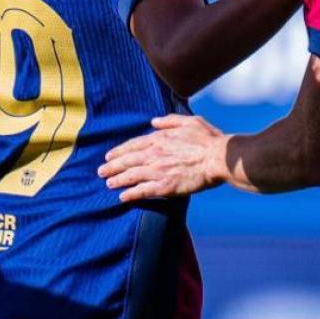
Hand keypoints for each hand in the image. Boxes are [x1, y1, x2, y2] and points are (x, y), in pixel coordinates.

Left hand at [98, 114, 231, 202]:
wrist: (218, 158)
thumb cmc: (209, 139)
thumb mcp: (190, 121)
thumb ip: (170, 120)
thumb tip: (153, 121)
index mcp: (160, 138)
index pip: (133, 145)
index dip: (120, 151)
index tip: (110, 155)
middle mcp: (155, 154)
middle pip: (127, 161)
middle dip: (112, 166)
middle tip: (101, 171)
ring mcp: (158, 171)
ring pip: (131, 176)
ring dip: (117, 180)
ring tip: (108, 184)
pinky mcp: (165, 186)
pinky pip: (142, 191)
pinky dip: (130, 194)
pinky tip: (123, 197)